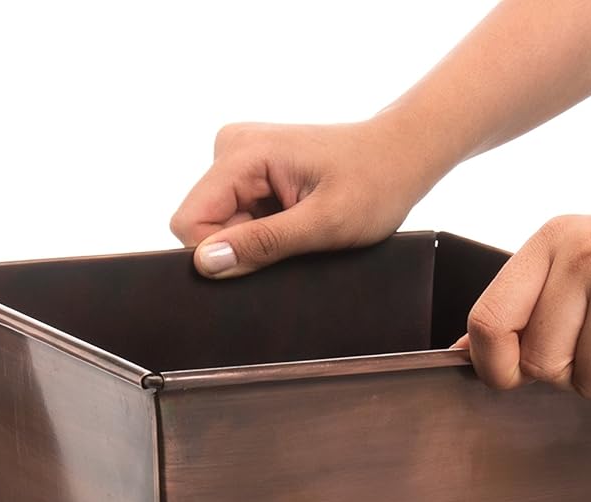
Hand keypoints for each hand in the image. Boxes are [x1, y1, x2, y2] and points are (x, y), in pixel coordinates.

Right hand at [170, 117, 435, 278]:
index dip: (219, 254)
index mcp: (240, 153)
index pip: (189, 222)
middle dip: (243, 247)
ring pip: (222, 225)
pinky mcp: (252, 172)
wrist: (401, 155)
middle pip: (204, 225)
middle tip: (296, 239)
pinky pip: (239, 218)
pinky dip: (266, 231)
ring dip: (258, 241)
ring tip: (302, 228)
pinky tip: (299, 221)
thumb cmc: (374, 184)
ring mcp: (240, 159)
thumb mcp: (323, 225)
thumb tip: (206, 264)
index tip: (268, 256)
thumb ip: (262, 245)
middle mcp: (230, 148)